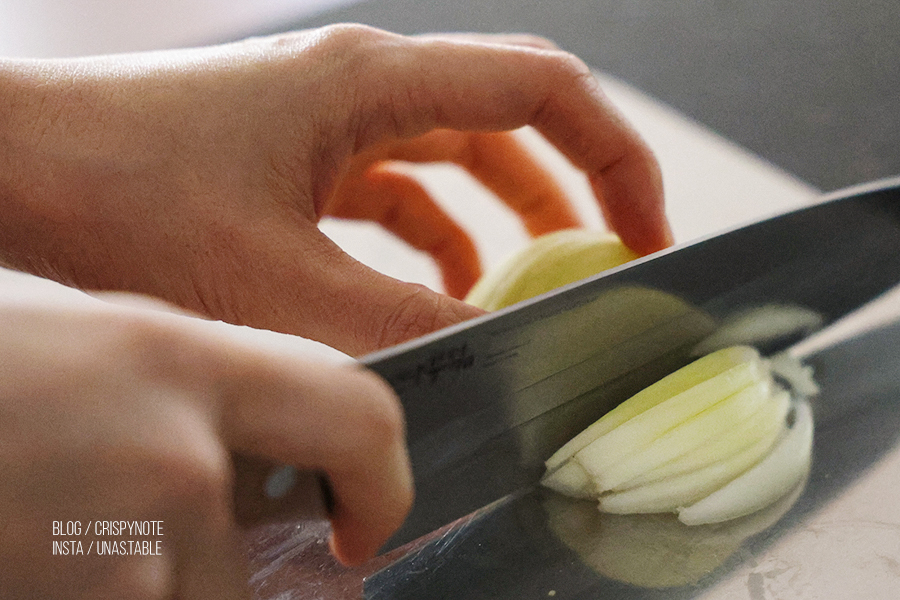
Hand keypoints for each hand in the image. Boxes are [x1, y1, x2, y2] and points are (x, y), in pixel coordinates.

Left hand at [0, 25, 669, 355]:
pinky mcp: (295, 154)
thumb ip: (397, 322)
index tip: (648, 228)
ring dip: (505, 215)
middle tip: (611, 258)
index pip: (543, 90)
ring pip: (454, 154)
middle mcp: (360, 84)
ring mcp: (327, 117)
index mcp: (372, 83)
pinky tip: (440, 282)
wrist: (12, 165)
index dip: (617, 156)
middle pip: (510, 118)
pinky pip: (395, 186)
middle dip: (574, 189)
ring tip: (536, 280)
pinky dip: (434, 232)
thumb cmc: (115, 193)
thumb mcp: (277, 280)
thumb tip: (490, 351)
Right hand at [0, 288, 411, 598]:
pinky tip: (37, 553)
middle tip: (163, 563)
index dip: (380, 478)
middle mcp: (166, 457)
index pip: (359, 412)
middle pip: (255, 573)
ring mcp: (118, 552)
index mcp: (176, 359)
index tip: (363, 523)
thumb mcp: (71, 343)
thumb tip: (249, 459)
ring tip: (48, 530)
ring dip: (132, 591)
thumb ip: (175, 394)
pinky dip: (87, 589)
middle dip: (220, 587)